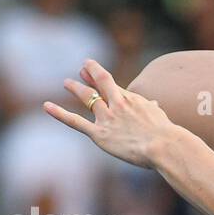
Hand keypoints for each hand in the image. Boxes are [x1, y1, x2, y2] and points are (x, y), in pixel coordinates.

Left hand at [44, 59, 175, 168]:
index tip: (91, 68)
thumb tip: (154, 104)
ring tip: (67, 83)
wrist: (163, 146)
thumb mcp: (159, 116)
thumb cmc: (166, 134)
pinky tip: (47, 106)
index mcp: (131, 99)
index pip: (113, 86)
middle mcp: (117, 104)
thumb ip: (152, 108)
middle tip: (81, 70)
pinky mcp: (100, 134)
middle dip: (89, 75)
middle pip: (100, 84)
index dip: (99, 75)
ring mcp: (107, 117)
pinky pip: (76, 122)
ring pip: (88, 97)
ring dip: (76, 88)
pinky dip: (60, 113)